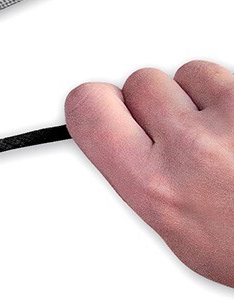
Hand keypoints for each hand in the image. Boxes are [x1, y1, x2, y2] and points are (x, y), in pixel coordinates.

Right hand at [65, 60, 233, 287]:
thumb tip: (121, 143)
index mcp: (154, 185)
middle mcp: (192, 147)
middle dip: (156, 102)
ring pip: (191, 73)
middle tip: (180, 131)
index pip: (88, 106)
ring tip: (229, 135)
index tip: (102, 108)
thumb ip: (141, 180)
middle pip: (140, 82)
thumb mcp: (181, 234)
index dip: (93, 104)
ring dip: (204, 97)